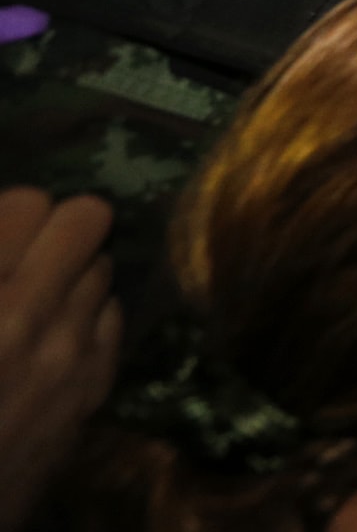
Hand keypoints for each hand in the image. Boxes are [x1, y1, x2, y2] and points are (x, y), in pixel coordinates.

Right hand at [0, 189, 120, 531]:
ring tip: (34, 300)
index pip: (28, 203)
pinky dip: (85, 317)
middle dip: (57, 229)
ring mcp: (69, 354)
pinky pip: (112, 315)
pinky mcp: (94, 388)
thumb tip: (8, 221)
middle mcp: (27, 318)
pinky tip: (49, 338)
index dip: (10, 216)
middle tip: (25, 255)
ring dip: (72, 274)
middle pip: (88, 218)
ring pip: (104, 266)